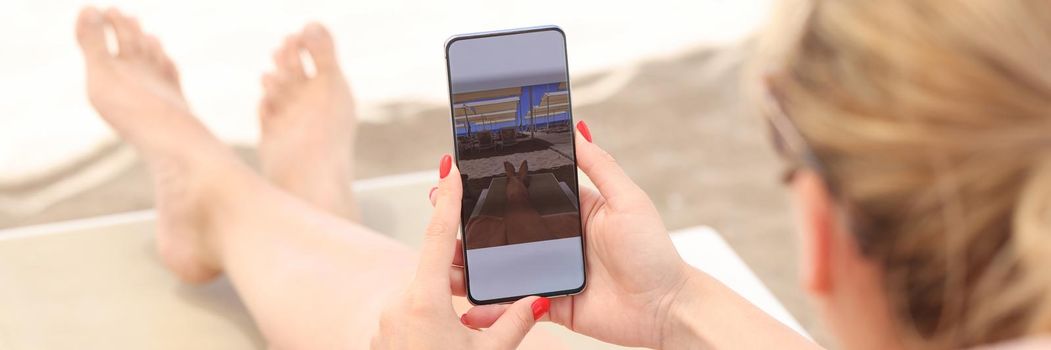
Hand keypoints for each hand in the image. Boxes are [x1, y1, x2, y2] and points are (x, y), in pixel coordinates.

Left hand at [372, 155, 549, 349]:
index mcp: (422, 301)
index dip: (447, 200)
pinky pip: (409, 316)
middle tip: (477, 275)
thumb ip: (515, 322)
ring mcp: (385, 323)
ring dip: (443, 300)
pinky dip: (429, 320)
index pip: (436, 236)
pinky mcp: (383, 339)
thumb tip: (540, 300)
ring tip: (463, 329)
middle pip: (430, 267)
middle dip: (455, 267)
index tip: (449, 168)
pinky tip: (442, 343)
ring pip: (421, 294)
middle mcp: (397, 305)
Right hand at [439, 122, 693, 347]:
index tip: (459, 176)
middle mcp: (556, 239)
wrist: (666, 307)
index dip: (492, 186)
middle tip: (437, 217)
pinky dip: (490, 307)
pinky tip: (467, 306)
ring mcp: (550, 272)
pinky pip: (513, 304)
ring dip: (470, 266)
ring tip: (442, 262)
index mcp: (571, 210)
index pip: (523, 192)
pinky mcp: (550, 303)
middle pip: (503, 229)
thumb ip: (600, 165)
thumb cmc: (654, 252)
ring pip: (501, 267)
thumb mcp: (627, 199)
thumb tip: (576, 126)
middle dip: (468, 225)